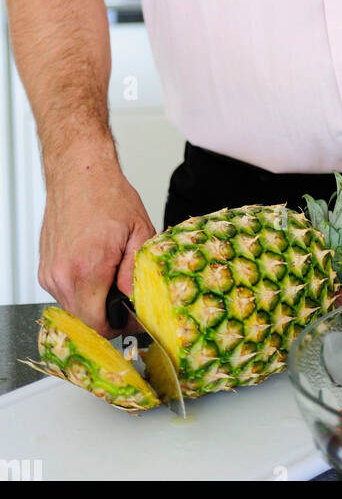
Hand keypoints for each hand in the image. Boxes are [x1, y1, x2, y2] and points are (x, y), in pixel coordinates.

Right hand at [39, 161, 155, 334]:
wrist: (79, 173)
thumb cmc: (108, 196)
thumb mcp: (139, 232)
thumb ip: (137, 273)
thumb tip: (135, 301)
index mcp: (87, 269)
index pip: (99, 325)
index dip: (120, 325)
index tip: (131, 316)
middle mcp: (62, 275)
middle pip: (85, 320)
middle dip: (108, 312)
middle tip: (125, 294)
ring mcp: (49, 273)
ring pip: (74, 307)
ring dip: (94, 299)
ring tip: (110, 271)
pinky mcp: (44, 268)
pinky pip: (64, 291)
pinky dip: (81, 286)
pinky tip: (94, 264)